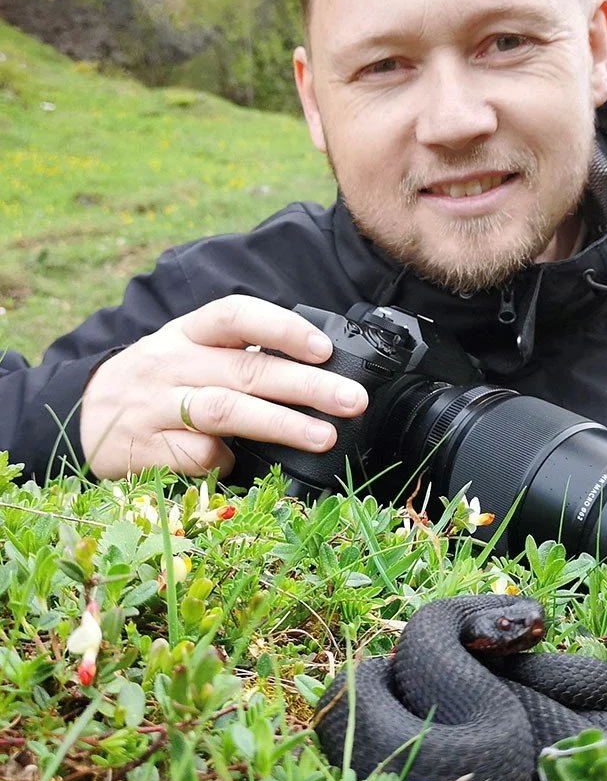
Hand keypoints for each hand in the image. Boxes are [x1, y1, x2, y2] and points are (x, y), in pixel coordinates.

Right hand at [80, 295, 367, 480]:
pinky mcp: (141, 447)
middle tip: (351, 400)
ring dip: (280, 423)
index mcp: (188, 332)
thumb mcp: (192, 353)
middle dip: (306, 386)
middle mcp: (170, 362)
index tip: (324, 348)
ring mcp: (153, 405)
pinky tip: (241, 465)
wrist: (82, 415)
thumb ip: (242, 359)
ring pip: (224, 410)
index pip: (236, 315)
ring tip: (324, 436)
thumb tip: (320, 377)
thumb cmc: (161, 382)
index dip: (282, 328)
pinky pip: (193, 454)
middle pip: (245, 369)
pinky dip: (223, 460)